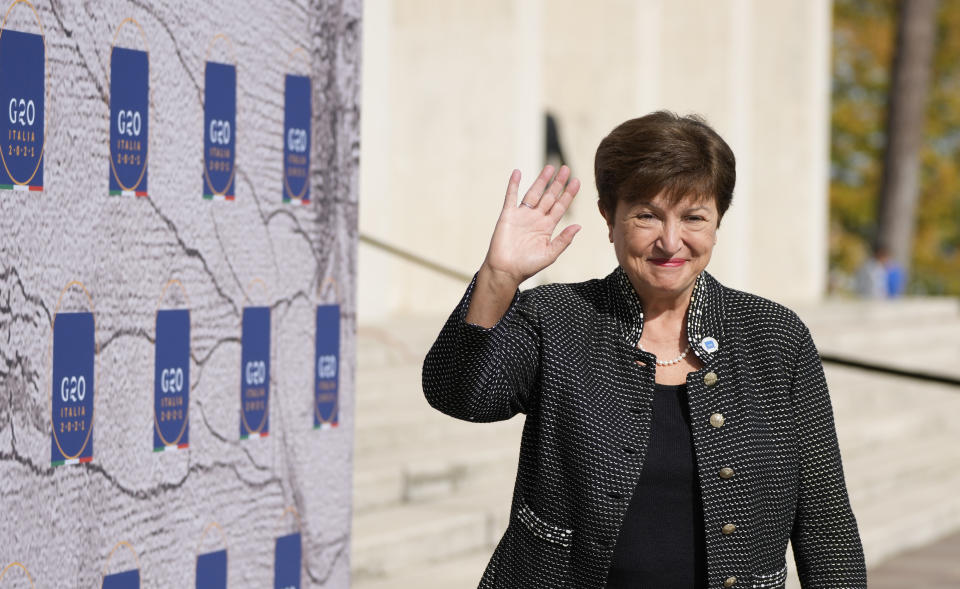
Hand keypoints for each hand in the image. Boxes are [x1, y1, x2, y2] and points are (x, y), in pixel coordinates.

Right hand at [481, 165, 581, 289]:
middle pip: (549, 196)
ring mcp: (522, 215)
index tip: (577, 181)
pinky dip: (513, 184)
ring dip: (541, 180)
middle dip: (558, 183)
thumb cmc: (528, 266)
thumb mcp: (550, 254)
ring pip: (533, 193)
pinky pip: (511, 196)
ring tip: (550, 168)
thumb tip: (578, 226)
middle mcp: (536, 218)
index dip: (568, 194)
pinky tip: (517, 172)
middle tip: (566, 168)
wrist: (506, 271)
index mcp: (547, 227)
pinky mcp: (508, 215)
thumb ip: (564, 240)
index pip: (560, 207)